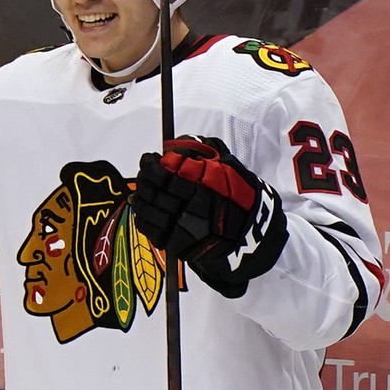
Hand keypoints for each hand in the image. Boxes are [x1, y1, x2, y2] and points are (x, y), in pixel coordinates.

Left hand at [133, 135, 288, 296]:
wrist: (249, 231)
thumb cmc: (238, 195)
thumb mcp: (228, 166)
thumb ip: (204, 152)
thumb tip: (175, 146)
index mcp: (201, 187)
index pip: (163, 174)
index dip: (150, 165)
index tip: (149, 158)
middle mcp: (190, 208)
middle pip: (153, 191)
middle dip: (145, 179)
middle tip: (145, 172)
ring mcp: (182, 228)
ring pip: (148, 210)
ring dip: (141, 198)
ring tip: (141, 191)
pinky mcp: (177, 244)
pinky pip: (150, 230)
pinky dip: (142, 217)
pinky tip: (142, 208)